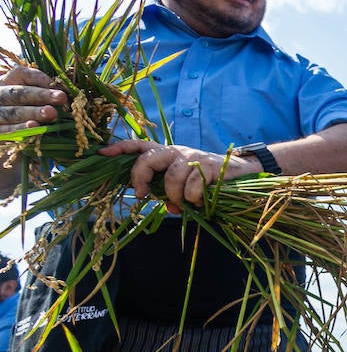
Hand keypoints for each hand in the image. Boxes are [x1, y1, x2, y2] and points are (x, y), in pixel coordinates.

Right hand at [0, 66, 65, 132]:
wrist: (2, 121)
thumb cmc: (22, 105)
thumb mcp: (29, 93)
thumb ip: (42, 90)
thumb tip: (63, 95)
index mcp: (8, 81)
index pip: (22, 74)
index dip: (40, 78)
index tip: (57, 84)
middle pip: (18, 93)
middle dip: (40, 95)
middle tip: (61, 97)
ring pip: (12, 112)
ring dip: (33, 112)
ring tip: (51, 113)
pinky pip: (7, 130)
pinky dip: (21, 128)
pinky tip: (35, 127)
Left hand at [107, 140, 258, 214]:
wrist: (240, 172)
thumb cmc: (205, 180)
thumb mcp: (183, 183)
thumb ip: (169, 191)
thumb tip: (166, 206)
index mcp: (166, 153)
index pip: (138, 145)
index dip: (119, 148)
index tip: (101, 153)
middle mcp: (176, 151)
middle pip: (148, 159)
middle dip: (141, 178)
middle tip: (142, 195)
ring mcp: (192, 157)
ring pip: (172, 178)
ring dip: (175, 197)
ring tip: (183, 205)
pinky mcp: (208, 166)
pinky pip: (192, 187)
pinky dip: (193, 199)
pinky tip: (200, 202)